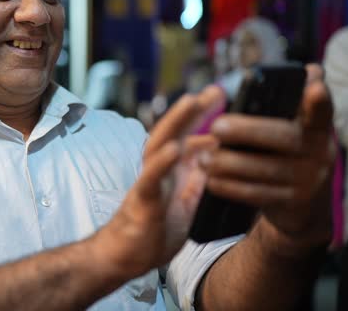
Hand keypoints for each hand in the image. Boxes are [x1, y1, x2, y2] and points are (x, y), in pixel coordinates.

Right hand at [91, 86, 224, 278]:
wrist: (125, 259)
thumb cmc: (151, 232)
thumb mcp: (185, 206)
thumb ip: (195, 183)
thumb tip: (209, 161)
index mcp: (170, 172)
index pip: (187, 138)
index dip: (203, 120)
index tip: (222, 99)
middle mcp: (158, 171)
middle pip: (173, 132)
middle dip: (192, 110)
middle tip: (214, 89)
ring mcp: (148, 183)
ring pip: (159, 146)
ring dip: (175, 123)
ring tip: (192, 102)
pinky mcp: (142, 201)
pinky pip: (150, 179)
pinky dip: (162, 162)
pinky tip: (176, 149)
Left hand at [202, 64, 334, 250]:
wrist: (302, 206)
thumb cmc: (287, 154)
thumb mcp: (292, 129)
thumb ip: (288, 104)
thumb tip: (307, 71)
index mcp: (318, 127)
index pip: (321, 110)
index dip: (317, 100)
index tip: (314, 88)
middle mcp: (320, 151)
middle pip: (284, 138)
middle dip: (247, 131)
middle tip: (216, 127)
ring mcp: (310, 179)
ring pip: (265, 168)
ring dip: (229, 163)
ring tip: (203, 158)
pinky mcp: (293, 202)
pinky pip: (257, 193)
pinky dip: (230, 186)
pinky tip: (211, 180)